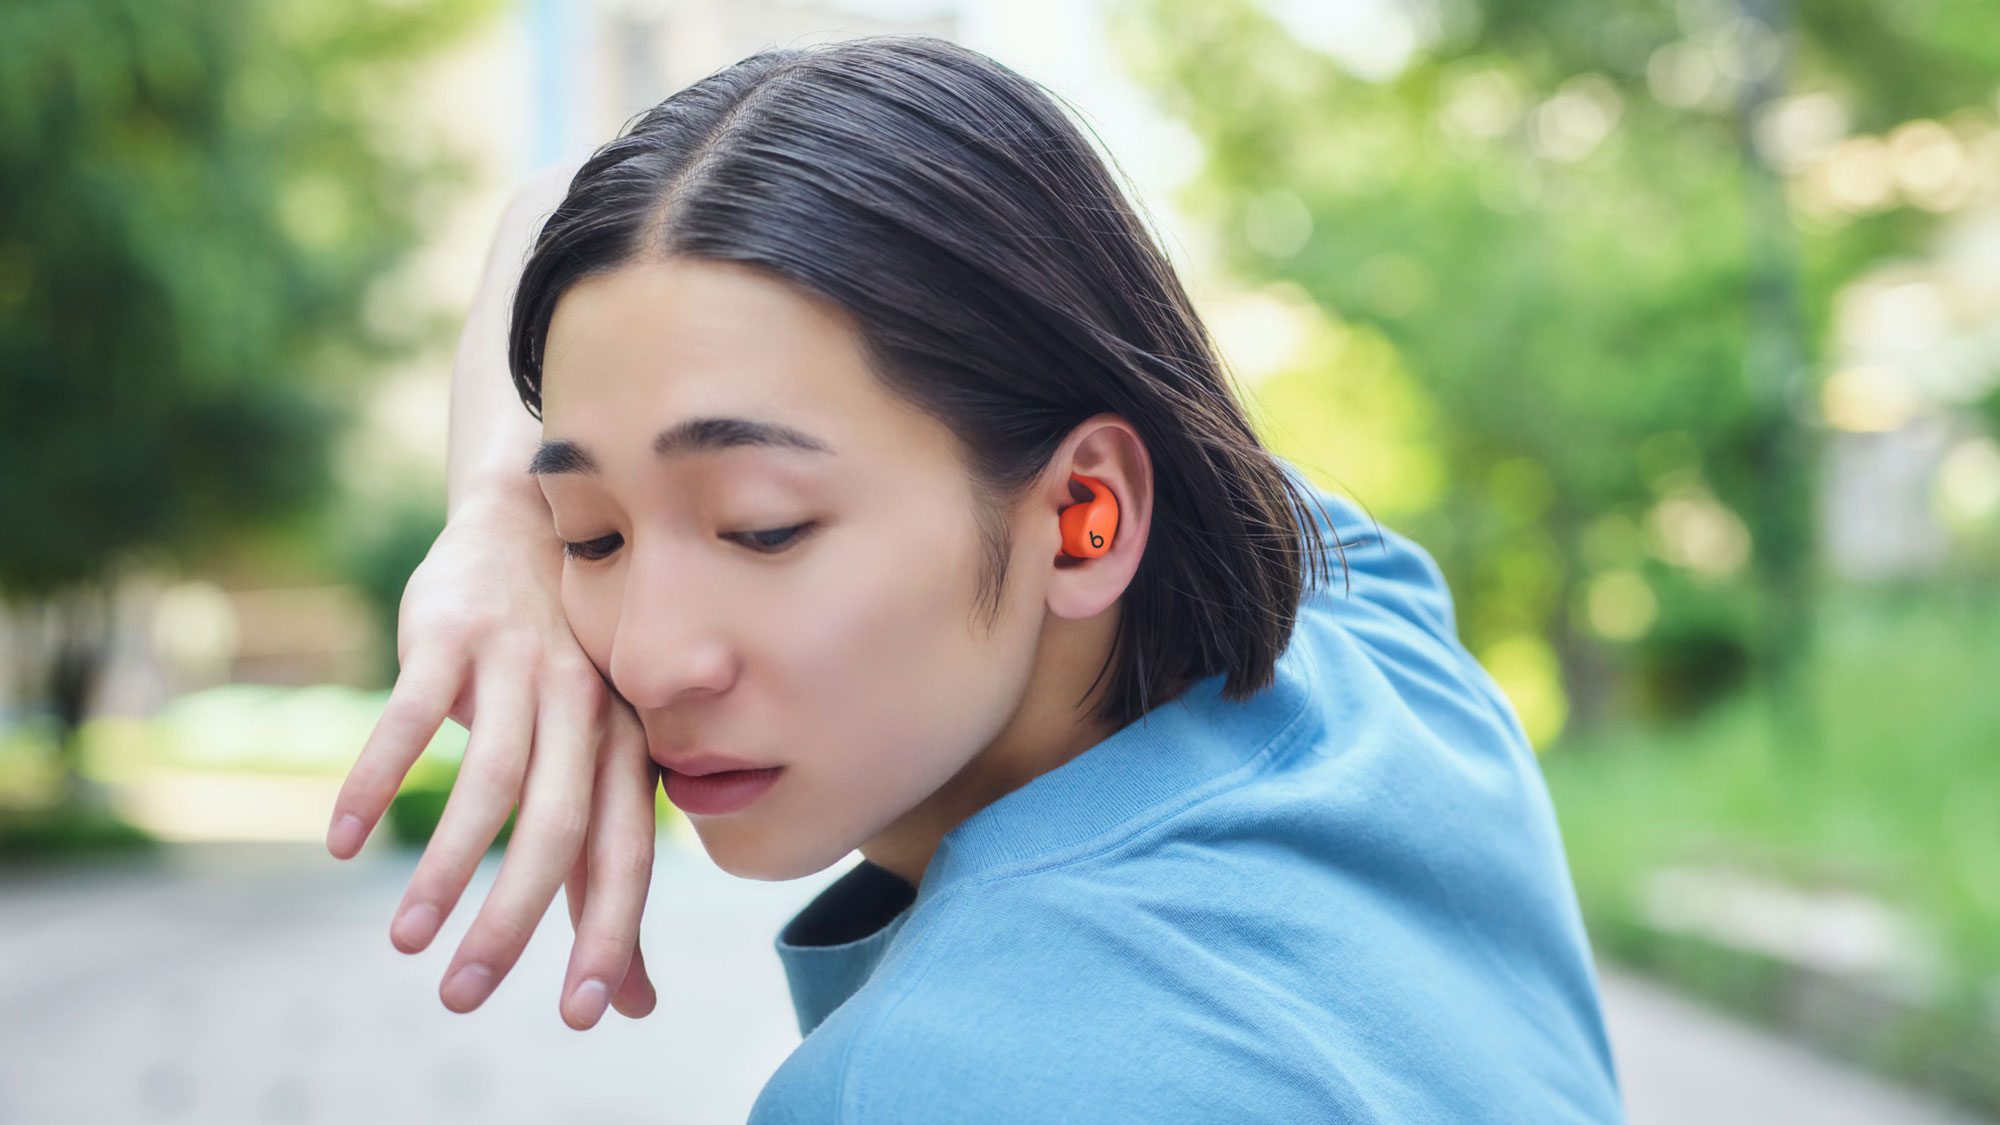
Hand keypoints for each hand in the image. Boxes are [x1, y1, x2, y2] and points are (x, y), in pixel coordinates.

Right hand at [325, 494, 658, 1027]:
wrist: (534, 527)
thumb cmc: (570, 672)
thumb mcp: (599, 763)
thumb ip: (605, 879)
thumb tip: (636, 1003)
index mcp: (625, 745)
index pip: (625, 852)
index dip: (610, 932)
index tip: (580, 1013)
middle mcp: (584, 705)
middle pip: (556, 827)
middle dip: (512, 922)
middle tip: (461, 997)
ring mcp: (519, 664)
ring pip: (488, 779)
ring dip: (442, 867)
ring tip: (405, 942)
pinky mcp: (451, 634)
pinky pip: (409, 715)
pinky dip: (375, 779)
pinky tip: (340, 840)